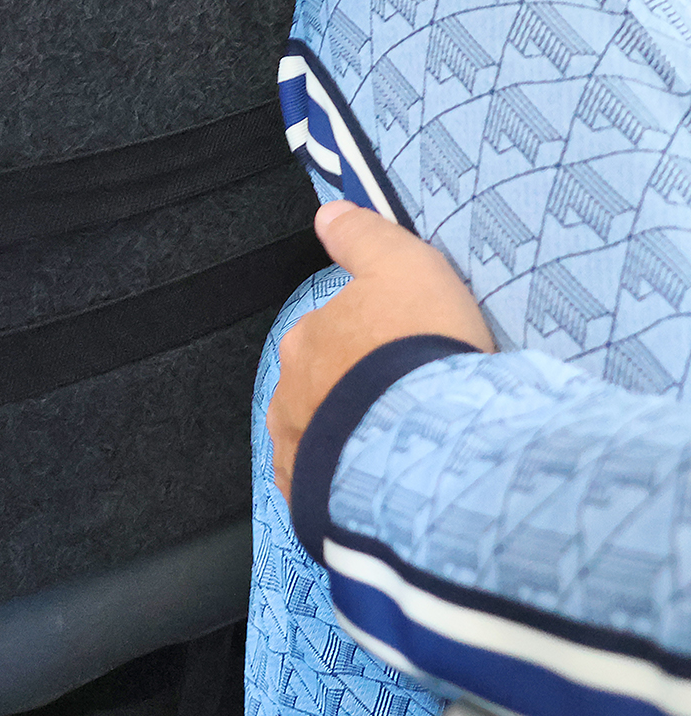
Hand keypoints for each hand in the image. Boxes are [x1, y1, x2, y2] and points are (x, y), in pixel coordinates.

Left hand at [267, 201, 493, 501]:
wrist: (427, 441)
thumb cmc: (418, 347)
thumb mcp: (403, 266)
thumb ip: (363, 238)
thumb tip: (328, 215)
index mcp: (305, 340)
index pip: (332, 334)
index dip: (372, 343)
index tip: (404, 355)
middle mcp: (289, 395)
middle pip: (323, 387)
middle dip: (356, 392)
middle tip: (409, 403)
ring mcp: (298, 451)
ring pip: (323, 438)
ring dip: (352, 439)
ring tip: (402, 448)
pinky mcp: (314, 499)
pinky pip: (330, 487)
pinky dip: (352, 484)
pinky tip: (384, 485)